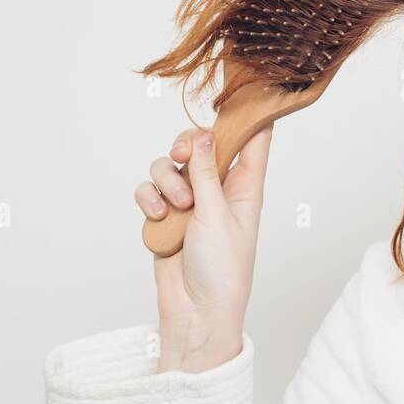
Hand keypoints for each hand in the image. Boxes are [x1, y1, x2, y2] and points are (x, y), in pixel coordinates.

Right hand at [134, 124, 273, 371]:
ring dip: (166, 181)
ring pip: (168, 167)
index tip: (236, 92)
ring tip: (175, 208)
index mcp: (246, 186)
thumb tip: (203, 133)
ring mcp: (190, 203)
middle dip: (185, 145)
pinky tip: (156, 215)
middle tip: (180, 154)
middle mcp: (218, 190)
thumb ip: (206, 172)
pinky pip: (150, 190)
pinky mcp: (165, 216)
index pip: (254, 141)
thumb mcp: (217, 215)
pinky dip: (149, 198)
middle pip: (200, 145)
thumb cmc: (222, 270)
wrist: (196, 311)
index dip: (247, 115)